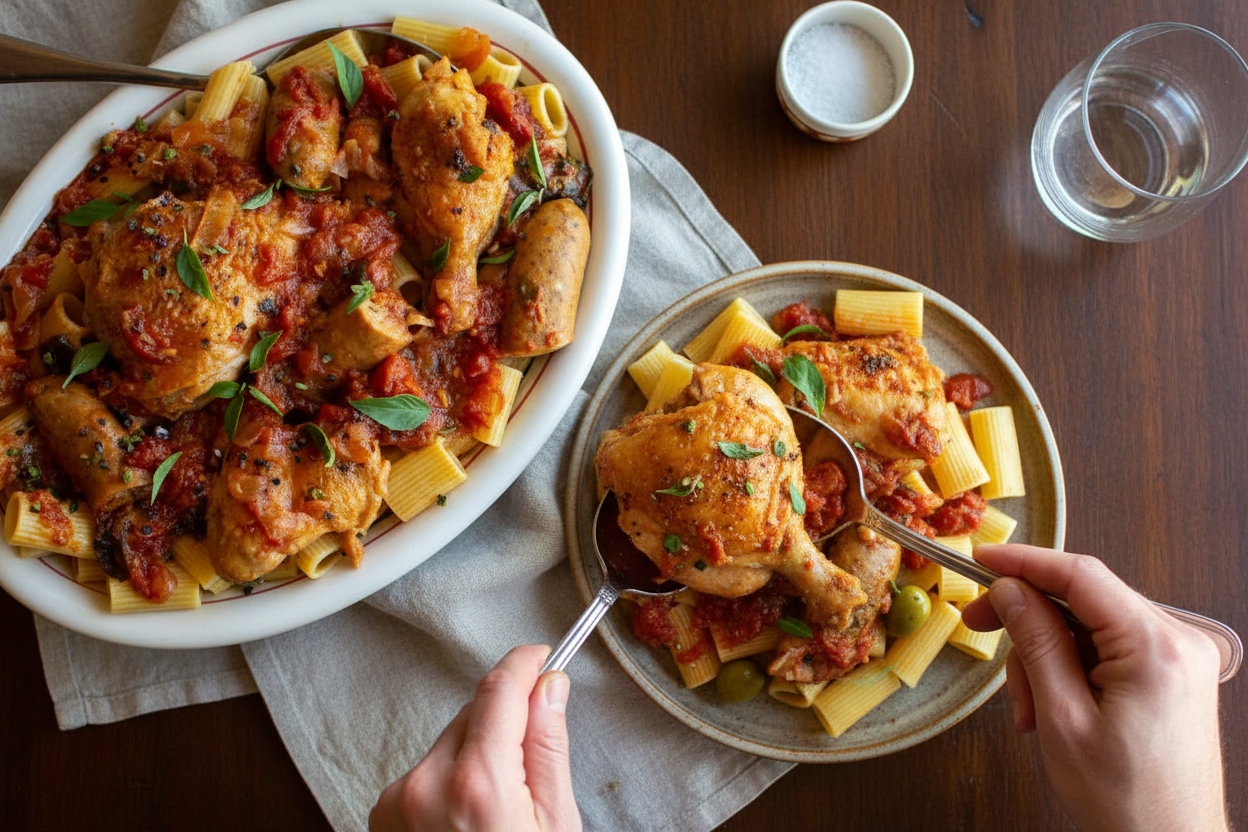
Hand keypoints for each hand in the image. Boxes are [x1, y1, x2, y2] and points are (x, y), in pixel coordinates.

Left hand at [370, 645, 580, 831]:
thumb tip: (551, 689)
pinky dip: (449, 778)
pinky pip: (425, 770)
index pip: (499, 687)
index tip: (541, 656)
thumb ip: (548, 748)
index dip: (525, 663)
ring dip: (476, 751)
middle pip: (474, 712)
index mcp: (477, 783)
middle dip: (506, 720)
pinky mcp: (383, 812)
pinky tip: (469, 817)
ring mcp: (399, 800)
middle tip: (531, 761)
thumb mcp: (555, 825)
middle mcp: (427, 784)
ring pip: (449, 740)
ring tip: (497, 807)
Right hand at [961, 544, 1226, 831]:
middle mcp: (1178, 641)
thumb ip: (1036, 643)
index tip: (982, 560)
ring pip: (1090, 626)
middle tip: (980, 627)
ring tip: (1029, 709)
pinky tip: (1052, 706)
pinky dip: (1071, 668)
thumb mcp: (1062, 718)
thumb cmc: (1127, 802)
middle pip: (1082, 600)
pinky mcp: (1173, 675)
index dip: (1023, 562)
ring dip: (1046, 656)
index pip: (1081, 575)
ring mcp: (1180, 658)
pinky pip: (1109, 648)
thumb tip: (1011, 590)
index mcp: (1156, 647)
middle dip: (1028, 622)